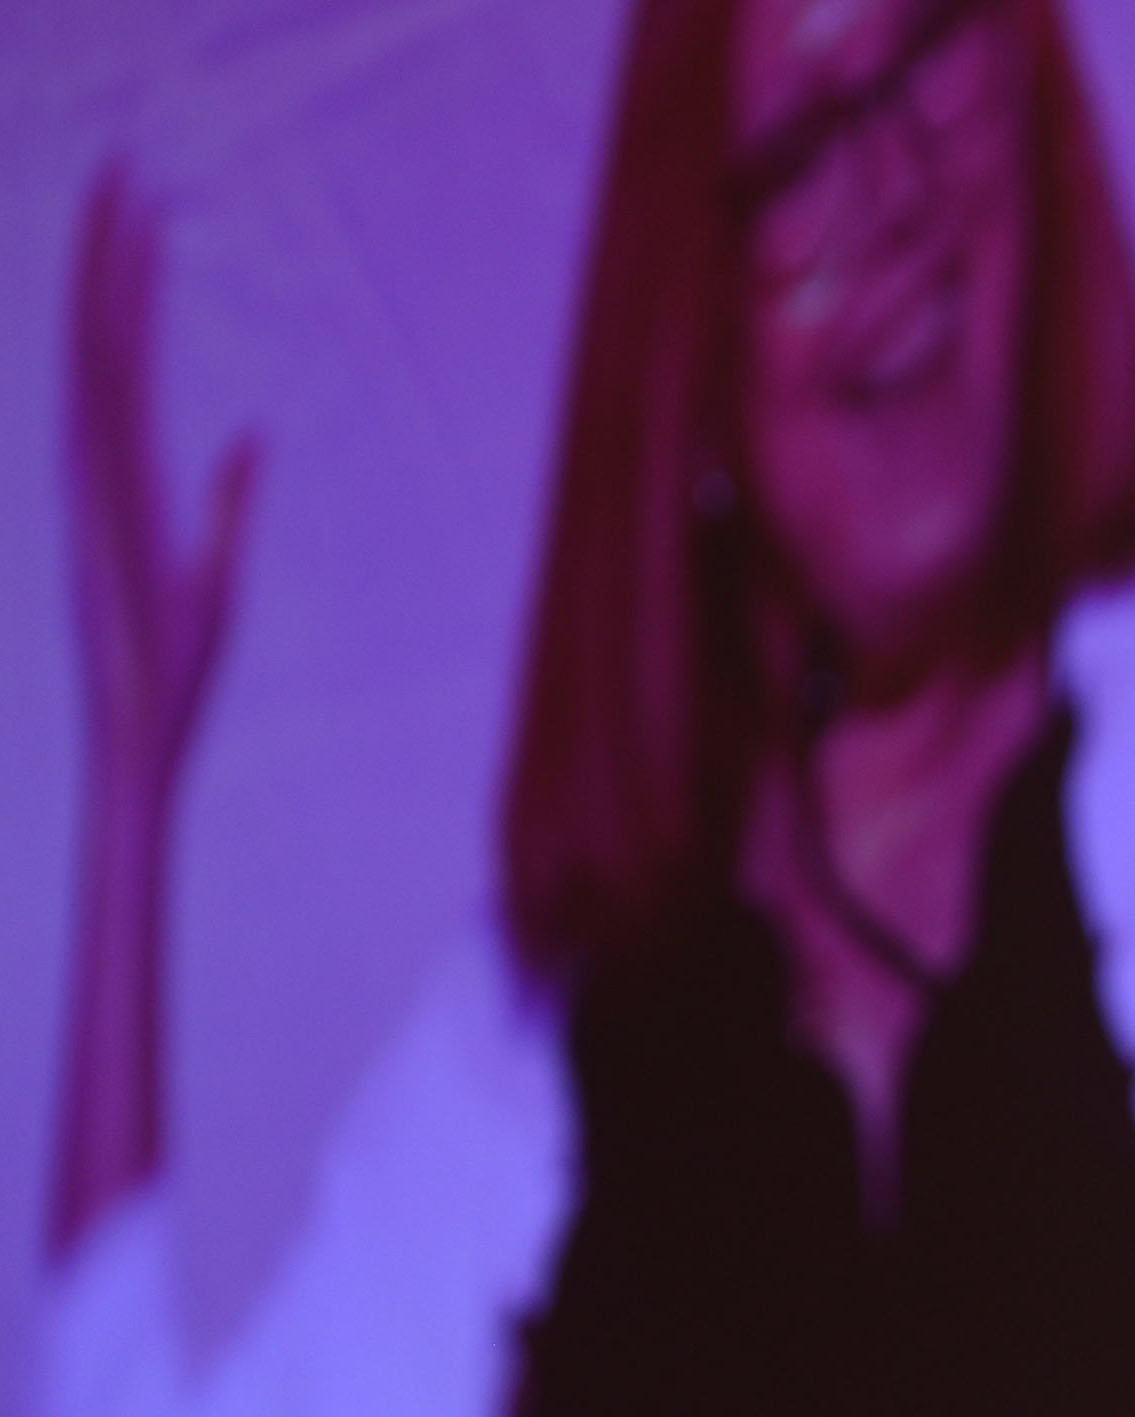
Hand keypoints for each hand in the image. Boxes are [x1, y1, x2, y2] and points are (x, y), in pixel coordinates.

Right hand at [67, 162, 257, 808]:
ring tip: (120, 195)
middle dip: (106, 250)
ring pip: (91, 355)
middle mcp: (90, 464)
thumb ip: (227, 500)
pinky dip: (103, 350)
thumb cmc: (176, 669)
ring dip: (104, 276)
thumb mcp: (220, 570)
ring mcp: (86, 482)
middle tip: (123, 165)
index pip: (124, 359)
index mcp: (119, 476)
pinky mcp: (95, 510)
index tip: (144, 212)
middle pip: (98, 335)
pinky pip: (97, 414)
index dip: (129, 283)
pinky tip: (114, 292)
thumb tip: (248, 435)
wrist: (140, 734)